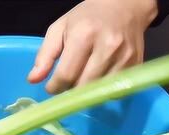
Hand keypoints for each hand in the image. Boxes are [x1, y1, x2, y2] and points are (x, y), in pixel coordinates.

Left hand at [27, 0, 157, 93]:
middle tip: (67, 83)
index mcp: (84, 35)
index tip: (52, 87)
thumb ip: (45, 54)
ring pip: (99, 91)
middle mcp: (107, 47)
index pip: (66, 75)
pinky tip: (98, 76)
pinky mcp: (135, 65)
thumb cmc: (88, 17)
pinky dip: (103, 89)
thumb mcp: (60, 28)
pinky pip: (114, 89)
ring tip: (82, 78)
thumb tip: (33, 80)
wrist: (125, 6)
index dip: (55, 87)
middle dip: (70, 90)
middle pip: (82, 87)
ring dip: (86, 91)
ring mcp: (124, 57)